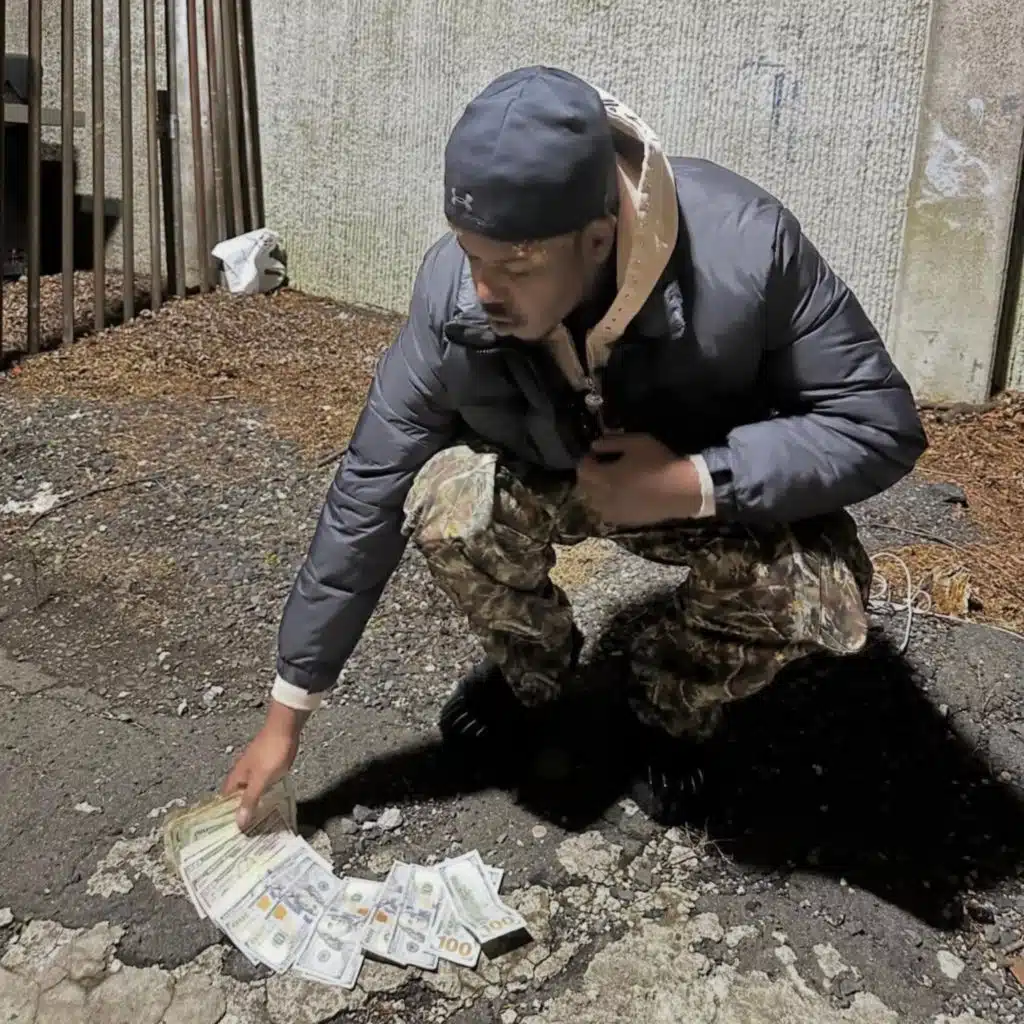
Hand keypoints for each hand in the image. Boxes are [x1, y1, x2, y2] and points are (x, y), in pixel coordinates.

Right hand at [222, 700, 307, 828]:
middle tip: (245, 833)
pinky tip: (270, 803)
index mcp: (236, 777)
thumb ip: (250, 801)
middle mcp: (242, 774)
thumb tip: (238, 823)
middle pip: (237, 797)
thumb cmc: (271, 753)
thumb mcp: (260, 780)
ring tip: (257, 823)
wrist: (285, 728)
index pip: (224, 801)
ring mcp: (256, 769)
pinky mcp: (268, 766)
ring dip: (253, 804)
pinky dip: (264, 795)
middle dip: (240, 812)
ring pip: (251, 791)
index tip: (228, 833)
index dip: (225, 816)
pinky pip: (262, 785)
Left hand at [576, 433, 702, 526]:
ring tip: (608, 482)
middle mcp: (604, 497)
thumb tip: (594, 446)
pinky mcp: (625, 521)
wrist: (682, 489)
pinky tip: (618, 496)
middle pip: (584, 487)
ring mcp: (614, 512)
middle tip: (601, 467)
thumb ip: (611, 442)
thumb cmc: (659, 461)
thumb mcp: (636, 442)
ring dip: (595, 491)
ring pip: (592, 502)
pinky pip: (606, 514)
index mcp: (605, 477)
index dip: (587, 459)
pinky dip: (606, 504)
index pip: (582, 469)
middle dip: (588, 475)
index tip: (597, 454)